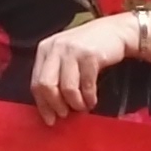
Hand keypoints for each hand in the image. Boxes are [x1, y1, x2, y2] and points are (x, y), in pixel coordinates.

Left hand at [27, 8, 150, 124]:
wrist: (115, 31)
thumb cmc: (88, 48)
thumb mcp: (65, 56)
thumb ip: (55, 75)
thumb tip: (50, 107)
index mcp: (45, 49)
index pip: (35, 82)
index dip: (43, 104)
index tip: (50, 119)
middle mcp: (56, 48)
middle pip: (46, 85)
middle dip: (56, 105)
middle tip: (65, 114)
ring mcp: (73, 51)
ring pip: (67, 88)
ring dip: (75, 103)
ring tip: (82, 107)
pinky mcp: (90, 55)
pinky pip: (86, 85)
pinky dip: (89, 98)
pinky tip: (92, 100)